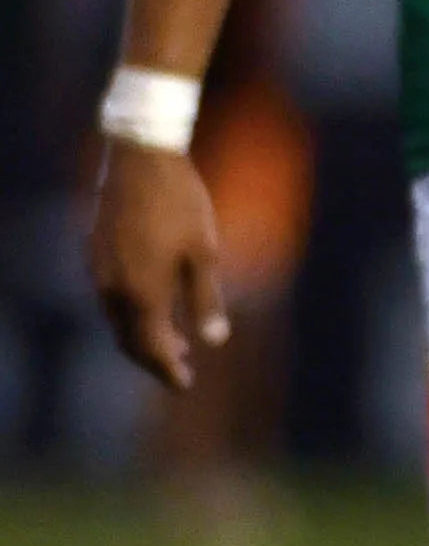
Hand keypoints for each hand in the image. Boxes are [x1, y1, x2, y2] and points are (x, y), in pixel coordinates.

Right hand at [85, 142, 227, 391]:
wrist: (141, 160)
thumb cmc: (181, 204)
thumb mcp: (205, 253)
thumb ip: (206, 300)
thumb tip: (216, 341)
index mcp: (141, 293)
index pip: (151, 347)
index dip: (167, 370)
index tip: (184, 385)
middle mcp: (112, 289)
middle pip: (129, 340)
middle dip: (153, 359)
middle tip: (180, 371)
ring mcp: (98, 271)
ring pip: (117, 320)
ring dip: (142, 336)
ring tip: (174, 343)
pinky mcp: (95, 254)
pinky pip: (110, 299)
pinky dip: (131, 313)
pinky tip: (155, 306)